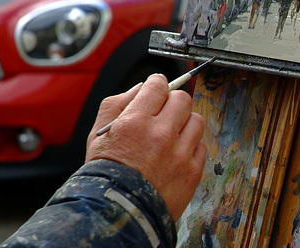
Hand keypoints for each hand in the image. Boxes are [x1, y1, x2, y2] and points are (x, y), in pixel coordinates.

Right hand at [86, 74, 206, 220]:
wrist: (116, 215)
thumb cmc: (105, 173)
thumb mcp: (98, 134)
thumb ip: (118, 103)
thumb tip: (142, 87)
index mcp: (135, 122)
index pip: (158, 85)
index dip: (157, 83)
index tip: (157, 87)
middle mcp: (160, 135)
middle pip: (182, 99)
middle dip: (173, 102)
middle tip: (164, 113)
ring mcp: (180, 154)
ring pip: (196, 120)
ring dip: (185, 123)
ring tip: (171, 136)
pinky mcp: (193, 171)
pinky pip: (201, 145)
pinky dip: (191, 146)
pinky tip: (175, 155)